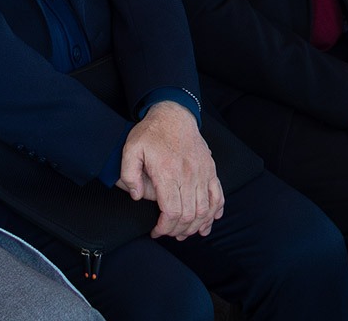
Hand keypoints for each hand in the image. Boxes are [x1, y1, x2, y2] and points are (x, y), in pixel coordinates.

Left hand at [117, 101, 222, 240]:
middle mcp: (188, 175)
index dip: (164, 228)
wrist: (173, 114)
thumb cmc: (151, 133)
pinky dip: (215, 212)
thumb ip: (129, 175)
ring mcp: (202, 173)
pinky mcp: (210, 170)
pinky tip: (207, 222)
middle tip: (168, 233)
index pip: (171, 211)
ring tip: (184, 232)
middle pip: (189, 215)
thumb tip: (136, 197)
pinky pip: (218, 196)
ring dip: (196, 226)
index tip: (156, 231)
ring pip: (205, 210)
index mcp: (168, 172)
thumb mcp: (130, 149)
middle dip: (178, 231)